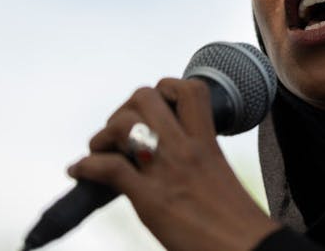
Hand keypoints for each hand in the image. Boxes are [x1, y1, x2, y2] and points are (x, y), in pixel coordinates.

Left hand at [68, 78, 278, 250]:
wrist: (245, 248)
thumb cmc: (236, 221)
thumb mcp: (218, 175)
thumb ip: (197, 158)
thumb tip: (172, 160)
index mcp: (207, 143)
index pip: (190, 90)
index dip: (166, 89)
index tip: (157, 108)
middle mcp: (186, 149)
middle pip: (146, 97)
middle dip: (125, 109)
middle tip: (121, 132)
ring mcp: (167, 171)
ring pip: (124, 123)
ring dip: (104, 134)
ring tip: (100, 150)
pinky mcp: (150, 198)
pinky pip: (108, 168)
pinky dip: (86, 166)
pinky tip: (80, 172)